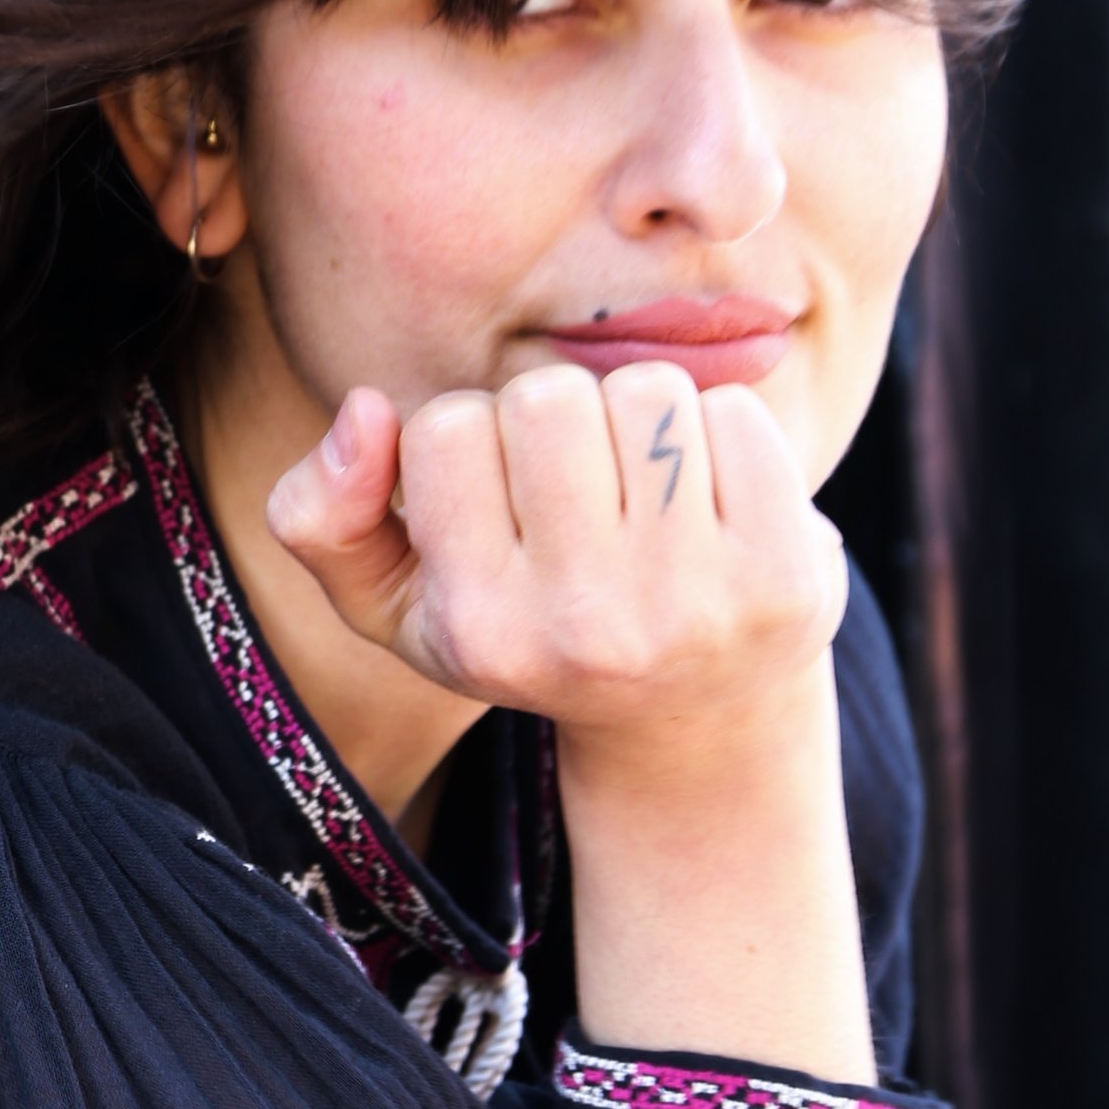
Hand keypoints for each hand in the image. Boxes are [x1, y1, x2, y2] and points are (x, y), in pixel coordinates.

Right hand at [263, 364, 845, 764]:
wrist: (696, 715)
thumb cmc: (531, 631)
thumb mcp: (397, 605)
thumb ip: (324, 518)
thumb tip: (361, 413)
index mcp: (480, 630)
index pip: (442, 428)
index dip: (471, 441)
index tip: (501, 503)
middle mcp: (584, 629)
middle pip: (545, 400)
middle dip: (560, 421)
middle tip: (583, 494)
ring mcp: (693, 606)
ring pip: (642, 393)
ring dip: (641, 420)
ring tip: (644, 496)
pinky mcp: (785, 577)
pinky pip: (732, 415)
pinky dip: (719, 435)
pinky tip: (711, 504)